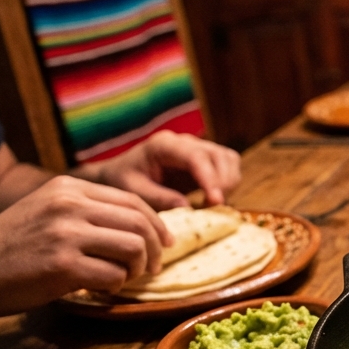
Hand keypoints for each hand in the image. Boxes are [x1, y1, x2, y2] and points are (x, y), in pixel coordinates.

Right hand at [0, 176, 170, 322]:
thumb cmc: (9, 247)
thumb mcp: (46, 211)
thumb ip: (86, 211)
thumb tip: (140, 226)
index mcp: (68, 187)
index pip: (133, 200)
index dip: (157, 224)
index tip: (165, 243)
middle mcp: (69, 205)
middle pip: (140, 223)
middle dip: (154, 249)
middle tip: (151, 268)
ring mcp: (66, 234)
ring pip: (134, 247)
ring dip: (137, 269)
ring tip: (124, 278)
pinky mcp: (63, 266)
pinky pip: (114, 275)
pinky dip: (116, 286)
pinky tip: (101, 288)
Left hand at [81, 130, 241, 207]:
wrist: (119, 174)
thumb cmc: (123, 181)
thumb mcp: (134, 192)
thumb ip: (159, 198)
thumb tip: (188, 207)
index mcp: (163, 145)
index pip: (196, 157)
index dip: (210, 179)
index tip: (216, 202)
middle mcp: (184, 142)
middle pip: (218, 155)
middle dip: (223, 182)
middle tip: (215, 207)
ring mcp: (196, 148)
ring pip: (228, 158)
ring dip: (229, 182)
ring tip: (214, 204)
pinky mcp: (205, 160)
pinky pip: (227, 166)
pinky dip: (228, 183)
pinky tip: (213, 200)